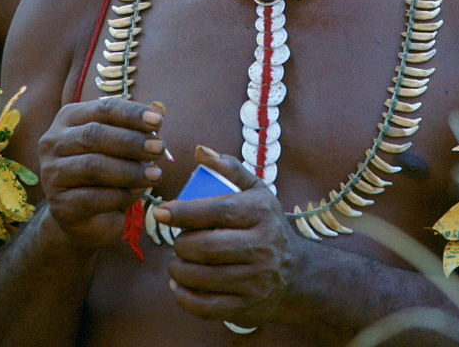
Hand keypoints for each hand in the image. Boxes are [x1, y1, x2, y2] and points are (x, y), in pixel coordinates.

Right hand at [38, 97, 166, 249]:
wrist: (83, 217)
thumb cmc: (106, 171)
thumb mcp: (122, 145)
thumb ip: (137, 127)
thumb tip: (159, 110)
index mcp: (69, 118)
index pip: (102, 108)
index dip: (131, 114)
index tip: (158, 121)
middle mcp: (54, 142)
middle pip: (94, 135)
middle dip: (131, 141)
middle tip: (159, 148)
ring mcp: (51, 174)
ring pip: (92, 166)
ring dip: (129, 170)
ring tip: (155, 175)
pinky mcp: (58, 204)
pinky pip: (92, 198)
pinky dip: (119, 195)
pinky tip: (137, 193)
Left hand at [153, 146, 306, 327]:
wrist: (296, 272)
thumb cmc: (267, 225)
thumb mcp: (257, 191)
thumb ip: (229, 168)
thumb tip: (199, 151)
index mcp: (262, 212)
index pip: (218, 210)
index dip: (185, 211)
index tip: (162, 211)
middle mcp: (262, 245)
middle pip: (207, 246)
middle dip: (181, 244)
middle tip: (176, 241)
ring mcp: (256, 279)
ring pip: (202, 276)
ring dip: (178, 269)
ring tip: (176, 261)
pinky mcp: (247, 306)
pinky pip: (205, 306)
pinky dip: (184, 297)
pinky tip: (178, 285)